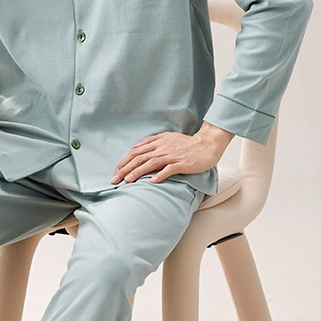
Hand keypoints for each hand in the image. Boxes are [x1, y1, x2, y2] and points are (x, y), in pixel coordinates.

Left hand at [111, 123, 233, 184]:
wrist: (206, 144)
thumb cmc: (186, 143)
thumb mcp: (167, 138)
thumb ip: (152, 142)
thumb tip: (137, 148)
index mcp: (157, 142)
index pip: (136, 151)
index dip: (124, 161)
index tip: (116, 171)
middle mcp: (162, 148)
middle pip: (139, 158)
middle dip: (125, 168)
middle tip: (115, 179)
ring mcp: (172, 155)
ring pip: (151, 163)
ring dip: (138, 172)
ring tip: (128, 180)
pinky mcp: (182, 163)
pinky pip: (169, 169)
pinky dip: (160, 175)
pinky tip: (153, 182)